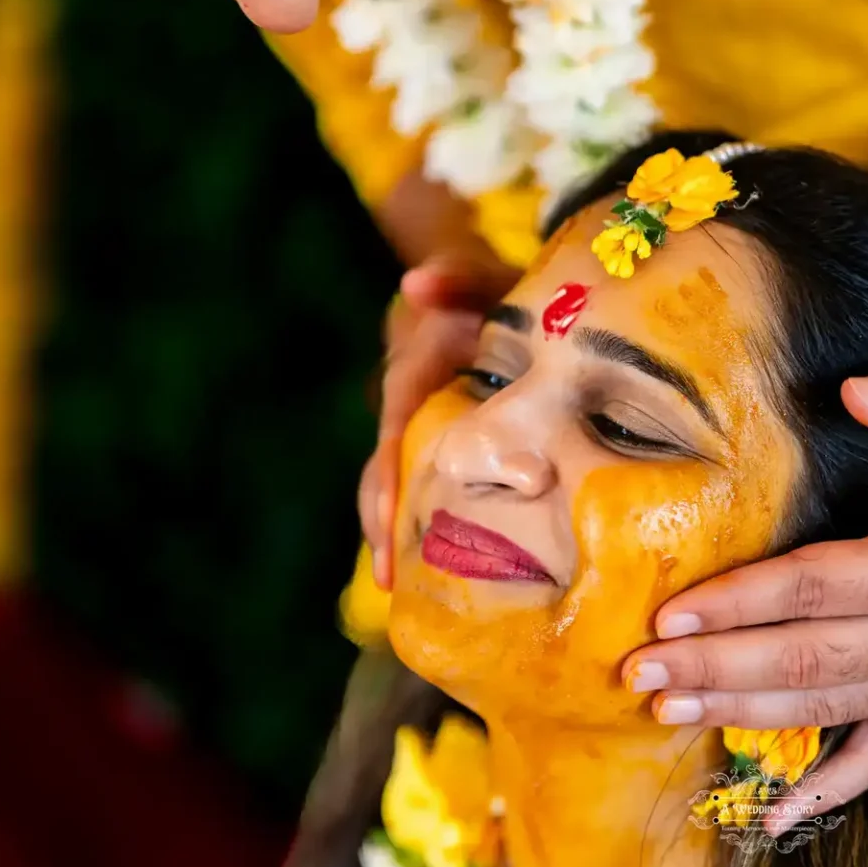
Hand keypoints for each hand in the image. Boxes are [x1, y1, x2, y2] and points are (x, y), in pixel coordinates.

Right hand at [359, 248, 517, 587]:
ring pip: (396, 484)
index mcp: (411, 374)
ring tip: (405, 590)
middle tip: (389, 578)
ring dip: (396, 533)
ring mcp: (416, 428)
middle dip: (382, 522)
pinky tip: (440, 572)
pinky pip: (423, 487)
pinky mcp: (436, 444)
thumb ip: (455, 276)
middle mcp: (404, 406)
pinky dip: (425, 523)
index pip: (395, 431)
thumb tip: (414, 284)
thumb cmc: (485, 289)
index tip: (388, 521)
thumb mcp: (479, 278)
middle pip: (383, 468)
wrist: (476, 291)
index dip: (390, 476)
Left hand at [621, 365, 867, 831]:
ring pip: (822, 705)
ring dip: (741, 714)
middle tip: (639, 671)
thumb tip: (855, 389)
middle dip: (714, 667)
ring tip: (668, 711)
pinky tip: (771, 818)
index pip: (811, 587)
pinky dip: (827, 792)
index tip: (669, 612)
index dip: (738, 601)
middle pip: (801, 656)